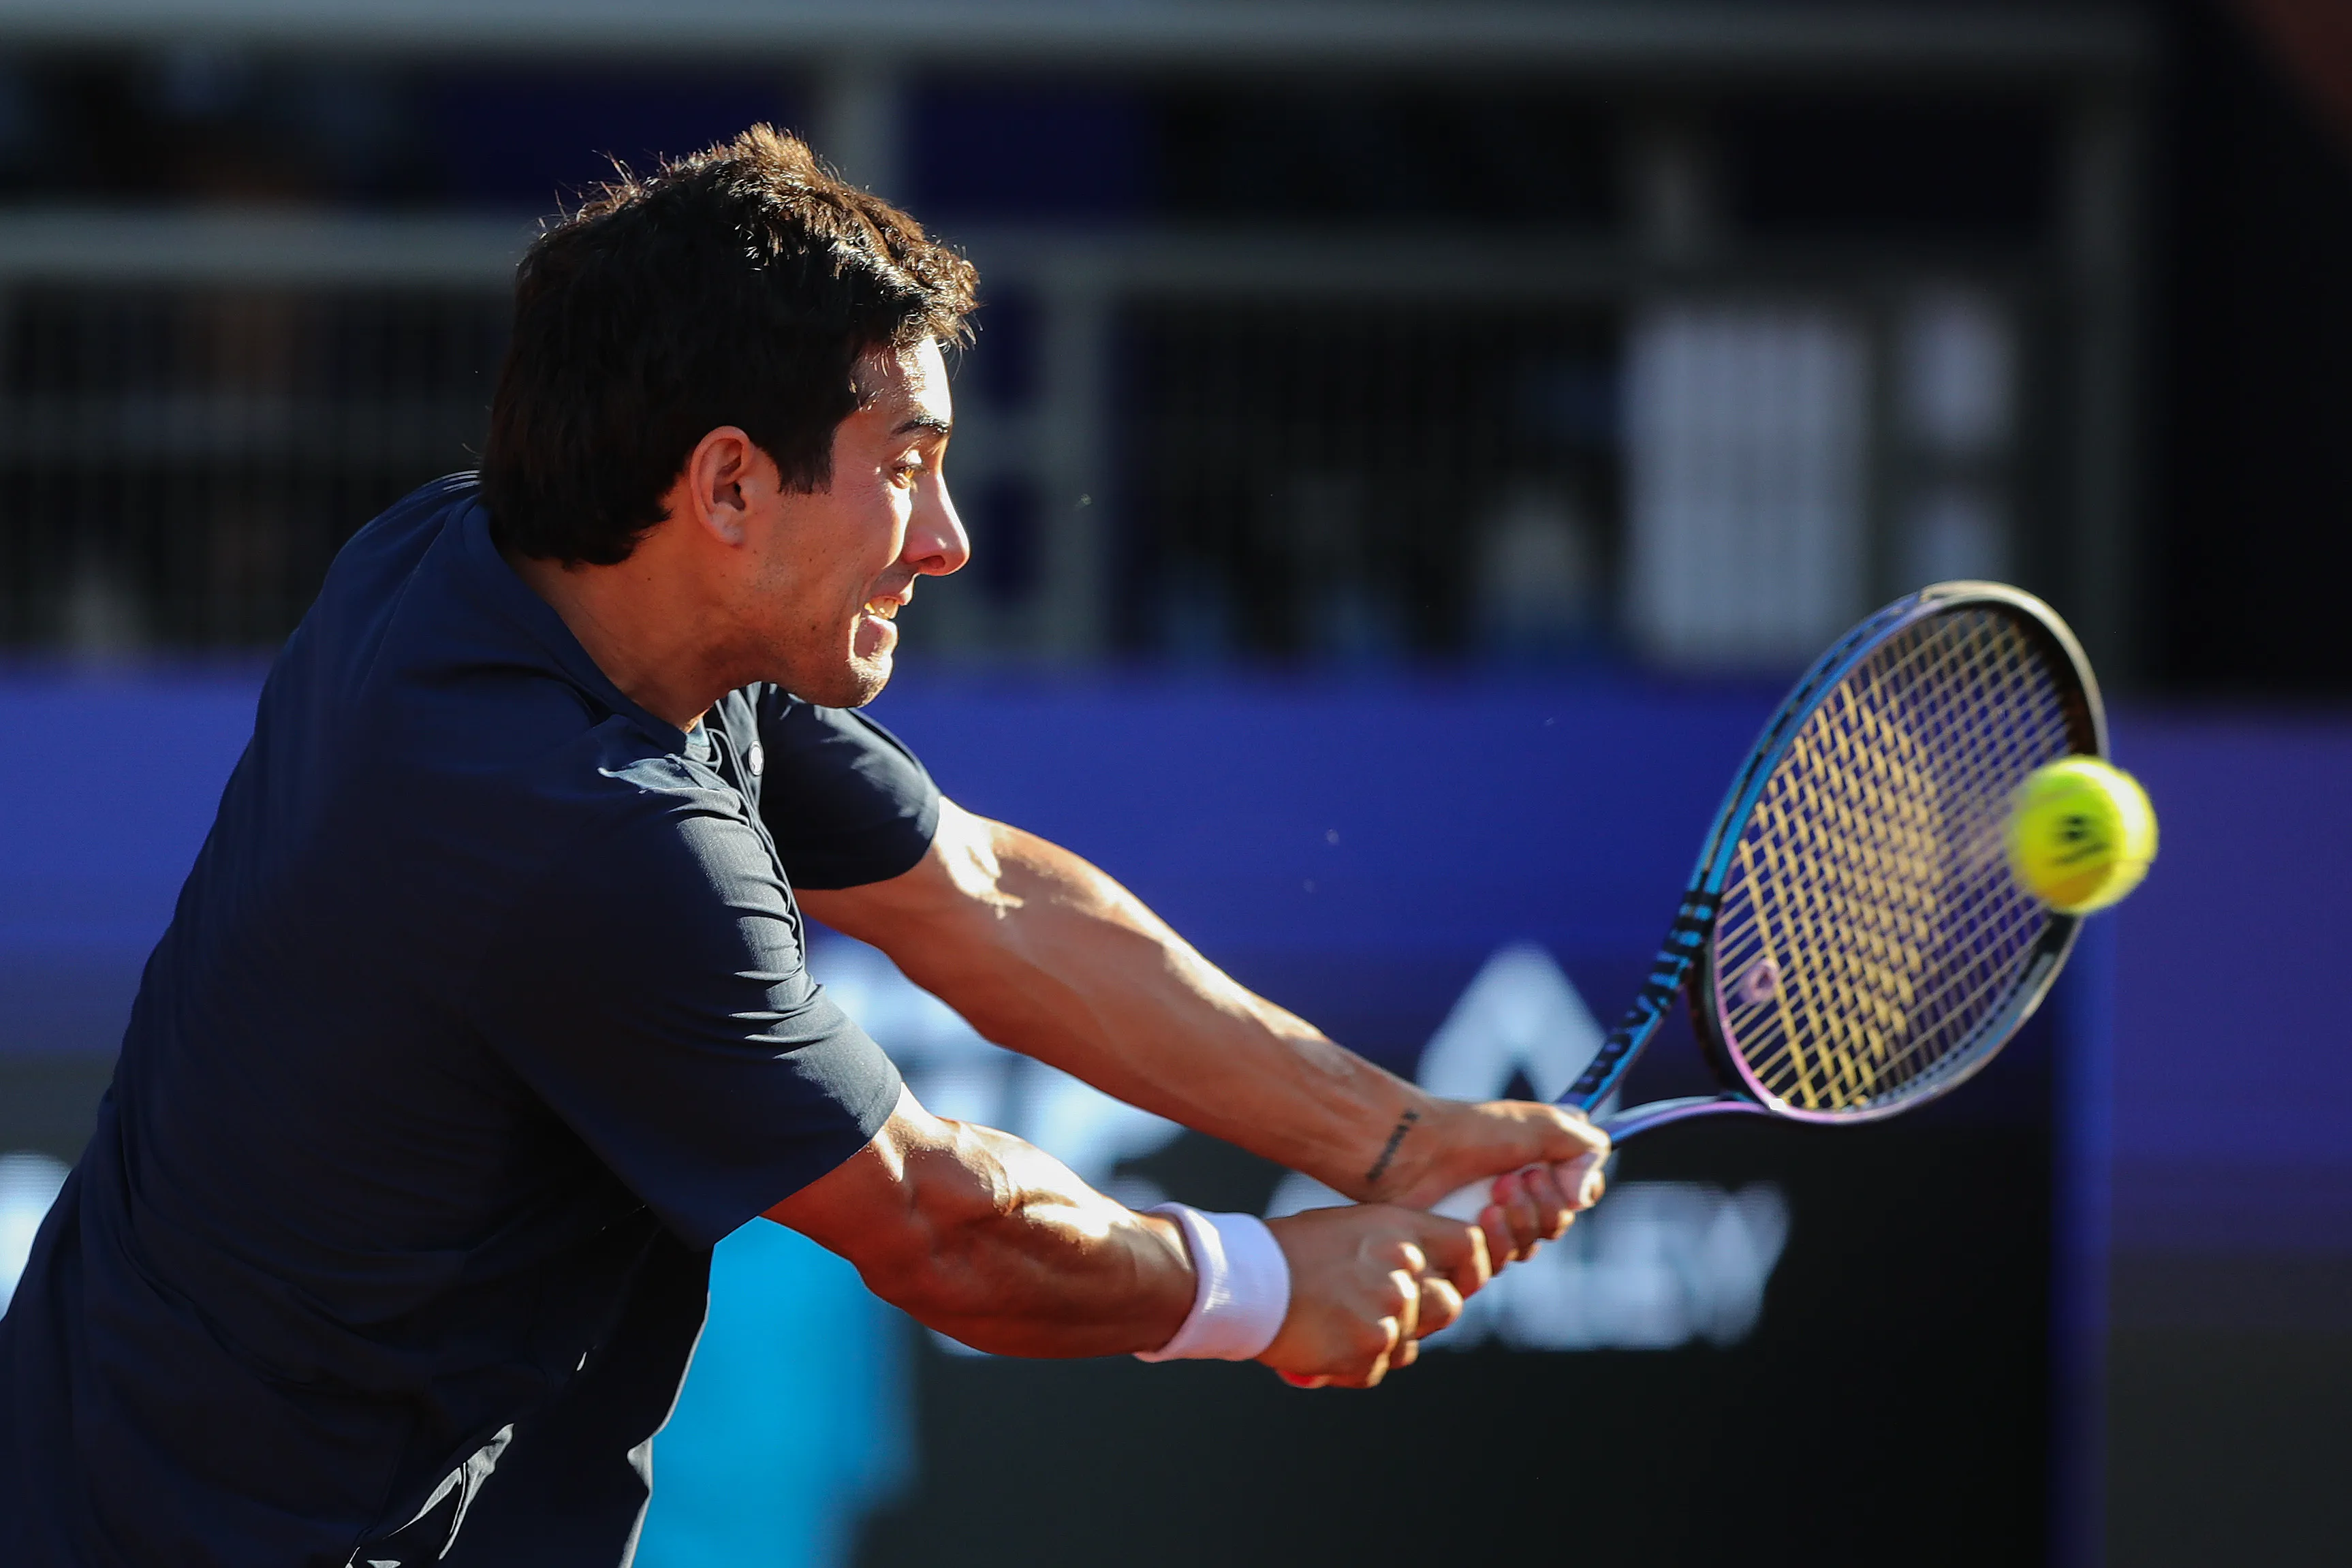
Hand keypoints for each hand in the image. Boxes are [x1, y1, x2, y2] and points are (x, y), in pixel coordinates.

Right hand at [1256, 1204, 1491, 1388]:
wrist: (1242, 1278)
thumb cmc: (1289, 1251)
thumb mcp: (1352, 1229)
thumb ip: (1396, 1251)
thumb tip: (1429, 1279)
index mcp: (1399, 1229)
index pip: (1469, 1246)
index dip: (1469, 1269)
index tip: (1453, 1281)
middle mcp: (1403, 1268)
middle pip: (1448, 1306)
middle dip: (1421, 1317)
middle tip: (1376, 1314)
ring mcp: (1388, 1312)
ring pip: (1409, 1345)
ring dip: (1380, 1344)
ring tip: (1335, 1325)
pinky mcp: (1367, 1349)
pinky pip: (1375, 1369)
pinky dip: (1350, 1366)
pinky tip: (1319, 1344)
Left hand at [1376, 1099, 1611, 1264]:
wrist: (1410, 1152)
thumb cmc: (1467, 1131)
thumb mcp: (1536, 1124)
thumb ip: (1580, 1146)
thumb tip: (1586, 1194)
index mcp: (1535, 1161)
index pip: (1578, 1193)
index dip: (1577, 1191)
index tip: (1559, 1176)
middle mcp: (1515, 1193)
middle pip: (1558, 1223)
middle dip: (1543, 1204)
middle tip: (1513, 1180)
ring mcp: (1489, 1222)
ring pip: (1531, 1246)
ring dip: (1520, 1220)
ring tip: (1492, 1195)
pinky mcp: (1467, 1249)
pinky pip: (1502, 1263)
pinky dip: (1498, 1241)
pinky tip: (1479, 1218)